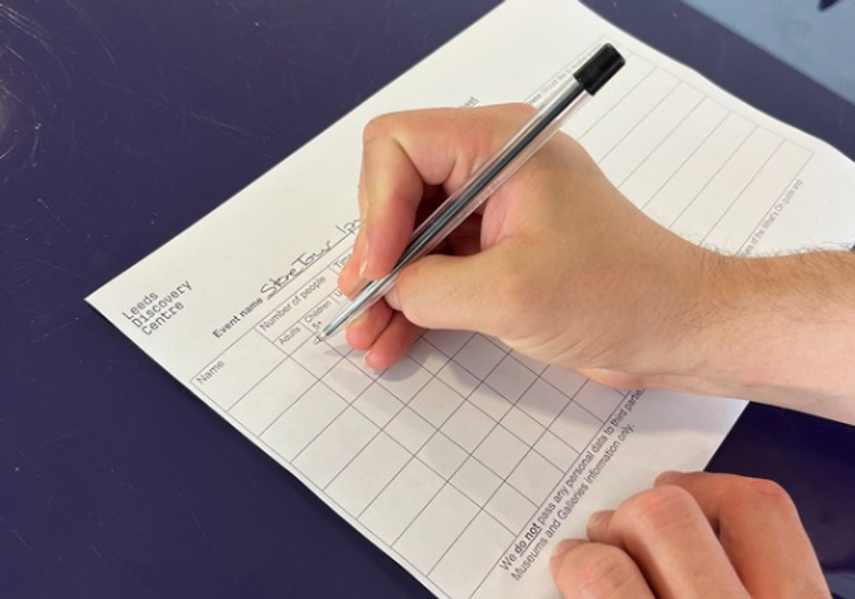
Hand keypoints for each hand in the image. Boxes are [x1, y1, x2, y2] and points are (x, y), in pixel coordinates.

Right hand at [337, 105, 709, 377]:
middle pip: (398, 190)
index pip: (400, 146)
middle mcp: (494, 165)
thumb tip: (386, 289)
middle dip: (375, 252)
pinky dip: (415, 300)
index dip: (375, 206)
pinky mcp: (499, 248)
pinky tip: (394, 339)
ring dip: (388, 285)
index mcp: (503, 144)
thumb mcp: (509, 294)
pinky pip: (439, 264)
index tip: (379, 268)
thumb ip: (430, 288)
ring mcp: (495, 208)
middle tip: (359, 304)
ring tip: (366, 335)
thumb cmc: (620, 295)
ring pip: (413, 234)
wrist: (677, 329)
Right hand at [550, 471, 829, 598]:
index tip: (570, 560)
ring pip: (736, 499)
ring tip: (657, 517)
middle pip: (662, 517)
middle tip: (608, 537)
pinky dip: (731, 500)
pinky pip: (774, 514)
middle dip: (622, 519)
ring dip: (682, 498)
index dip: (575, 561)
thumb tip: (573, 571)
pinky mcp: (817, 597)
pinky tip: (707, 518)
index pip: (605, 578)